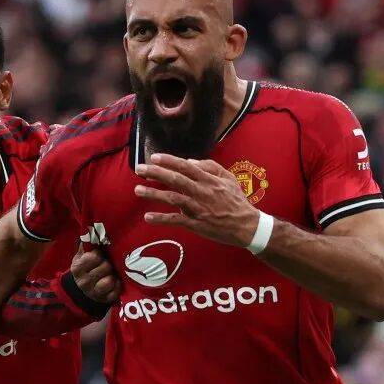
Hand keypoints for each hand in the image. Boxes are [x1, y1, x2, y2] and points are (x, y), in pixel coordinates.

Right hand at [71, 246, 121, 301]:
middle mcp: (84, 281)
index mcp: (78, 268)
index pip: (94, 257)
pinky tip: (115, 281)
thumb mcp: (80, 256)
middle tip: (107, 263)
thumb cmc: (83, 268)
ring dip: (112, 275)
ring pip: (110, 281)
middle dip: (108, 264)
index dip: (99, 254)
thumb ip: (86, 244)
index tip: (99, 255)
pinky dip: (117, 286)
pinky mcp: (104, 300)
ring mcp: (94, 292)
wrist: (80, 289)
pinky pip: (115, 292)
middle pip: (105, 267)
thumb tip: (91, 229)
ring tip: (111, 273)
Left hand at [135, 153, 258, 247]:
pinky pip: (176, 220)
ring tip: (137, 190)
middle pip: (175, 179)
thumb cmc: (236, 201)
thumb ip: (210, 167)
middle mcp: (202, 192)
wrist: (246, 226)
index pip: (185, 166)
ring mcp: (198, 208)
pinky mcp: (196, 224)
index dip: (169, 161)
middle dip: (155, 173)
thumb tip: (189, 161)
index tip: (154, 157)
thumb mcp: (228, 178)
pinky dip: (161, 218)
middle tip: (139, 169)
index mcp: (209, 180)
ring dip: (153, 194)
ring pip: (172, 198)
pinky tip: (148, 217)